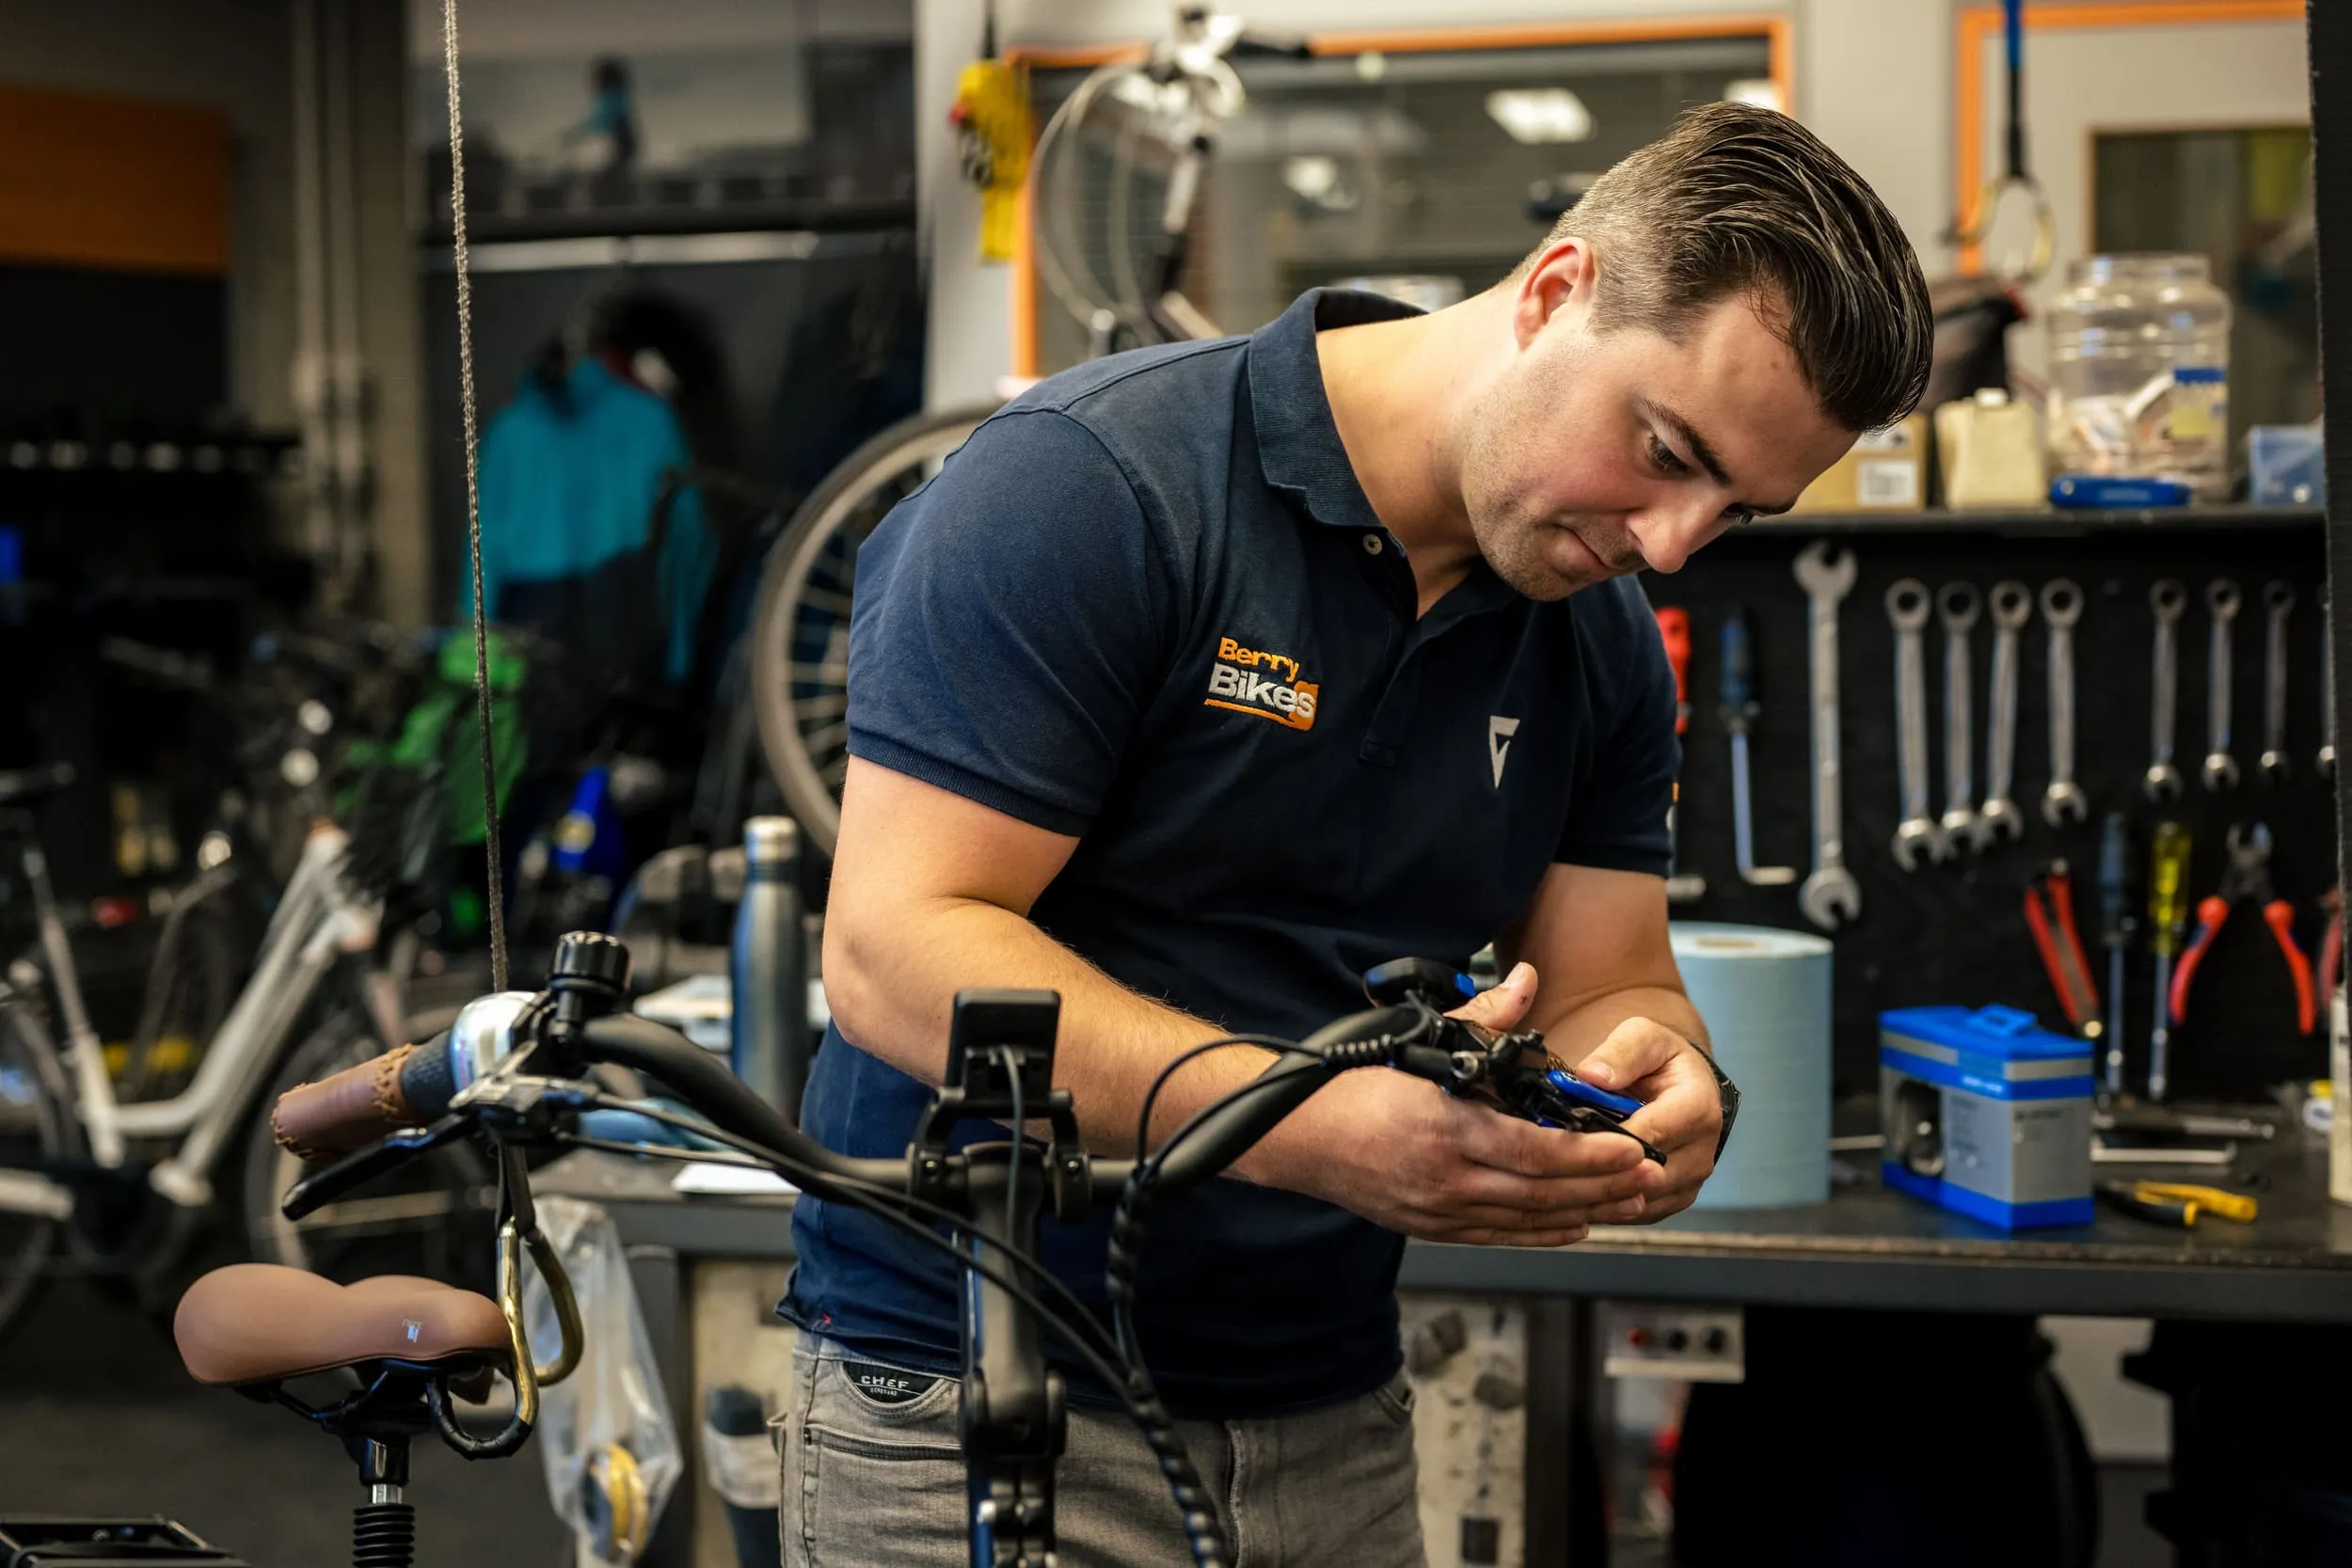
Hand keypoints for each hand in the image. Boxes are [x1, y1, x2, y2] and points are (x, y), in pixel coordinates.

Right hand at [1246, 964, 1663, 1246]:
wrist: (1295, 1135)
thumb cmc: (1350, 1086)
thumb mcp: (1417, 1042)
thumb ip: (1481, 1017)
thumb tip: (1526, 979)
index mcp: (1445, 1130)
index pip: (1537, 1154)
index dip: (1590, 1157)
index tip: (1629, 1148)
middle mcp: (1446, 1180)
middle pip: (1543, 1194)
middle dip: (1603, 1187)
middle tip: (1647, 1178)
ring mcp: (1437, 1211)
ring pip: (1527, 1221)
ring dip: (1583, 1212)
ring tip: (1625, 1201)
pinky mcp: (1430, 1227)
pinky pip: (1499, 1236)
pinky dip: (1542, 1232)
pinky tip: (1573, 1225)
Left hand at [1571, 1017, 1722, 1221]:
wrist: (1683, 1086)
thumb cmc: (1661, 1060)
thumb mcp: (1644, 1038)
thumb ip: (1619, 1053)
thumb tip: (1590, 1076)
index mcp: (1698, 1108)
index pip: (1651, 1135)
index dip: (1607, 1140)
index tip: (1566, 1137)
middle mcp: (1702, 1151)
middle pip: (1645, 1177)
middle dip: (1598, 1171)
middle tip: (1552, 1163)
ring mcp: (1690, 1181)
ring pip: (1640, 1201)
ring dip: (1599, 1193)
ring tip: (1558, 1178)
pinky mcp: (1674, 1199)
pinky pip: (1638, 1214)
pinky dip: (1605, 1206)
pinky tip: (1575, 1191)